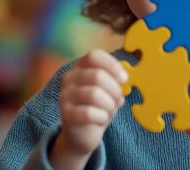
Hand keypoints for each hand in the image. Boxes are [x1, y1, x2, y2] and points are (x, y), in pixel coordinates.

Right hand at [50, 49, 127, 169]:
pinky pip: (88, 113)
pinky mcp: (66, 114)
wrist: (82, 133)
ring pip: (93, 94)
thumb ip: (116, 81)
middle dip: (114, 89)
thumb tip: (125, 78)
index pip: (94, 56)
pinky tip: (102, 119)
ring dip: (109, 104)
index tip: (124, 78)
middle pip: (97, 76)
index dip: (112, 65)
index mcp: (81, 67)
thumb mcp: (109, 90)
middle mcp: (70, 78)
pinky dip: (102, 116)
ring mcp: (65, 96)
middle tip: (119, 99)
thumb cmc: (99, 107)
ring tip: (110, 110)